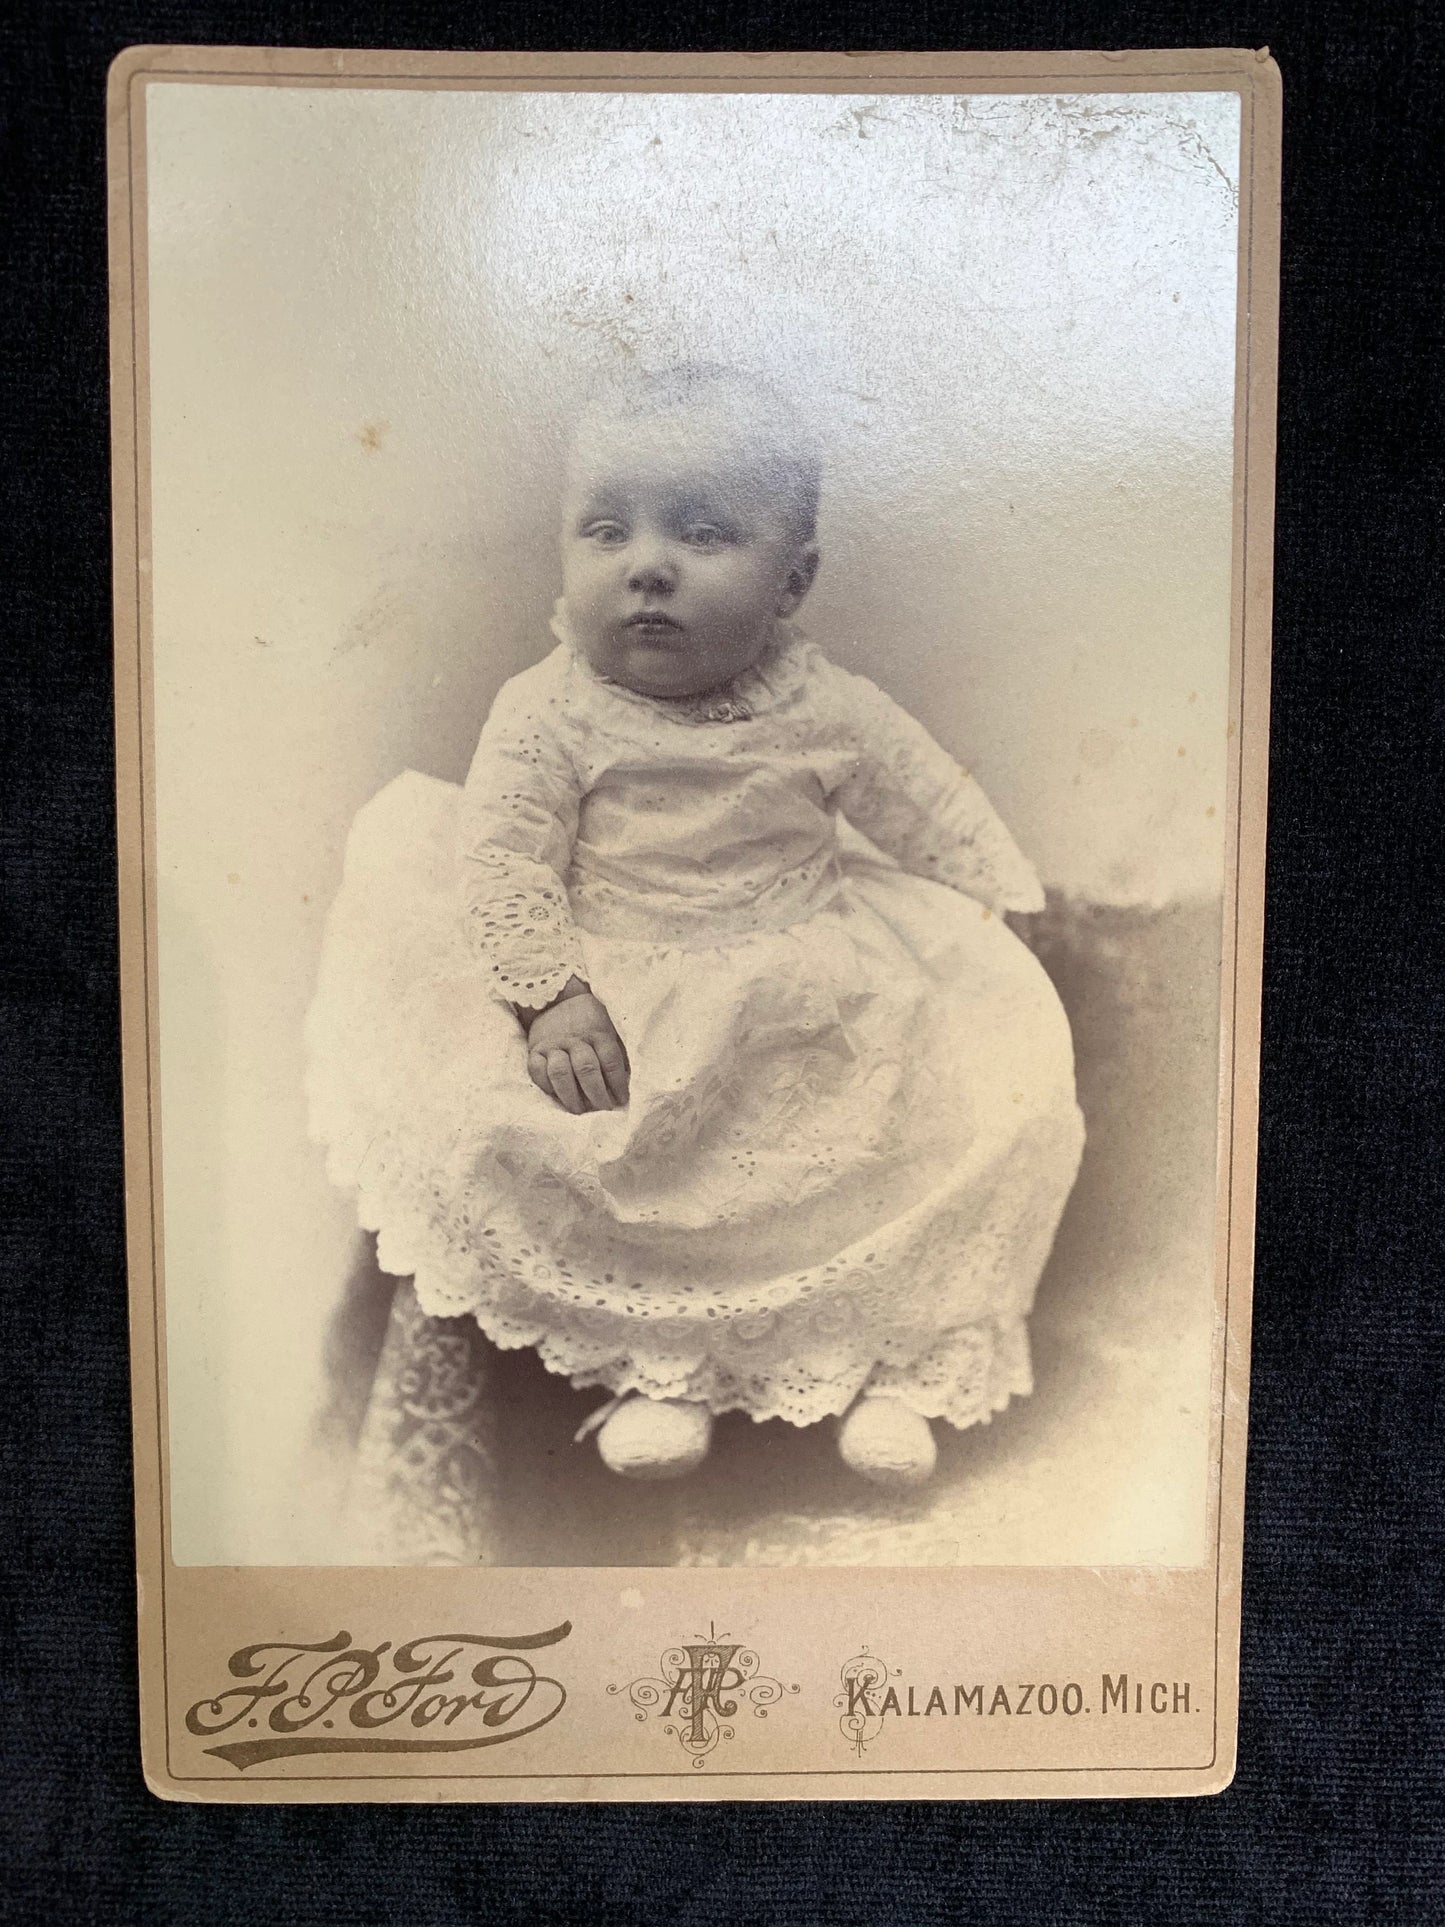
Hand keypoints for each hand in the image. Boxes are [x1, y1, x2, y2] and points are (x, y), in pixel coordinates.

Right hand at [523, 980, 629, 1112]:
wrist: (557, 999)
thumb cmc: (590, 1021)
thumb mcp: (609, 1027)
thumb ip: (618, 1050)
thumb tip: (630, 1080)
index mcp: (598, 1032)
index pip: (610, 1061)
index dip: (617, 1083)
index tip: (621, 1100)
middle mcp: (575, 1039)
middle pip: (586, 1069)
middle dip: (596, 1094)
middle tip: (602, 1110)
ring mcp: (553, 1044)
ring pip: (560, 1072)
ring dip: (571, 1096)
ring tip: (579, 1110)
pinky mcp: (535, 1049)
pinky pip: (537, 1071)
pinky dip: (547, 1086)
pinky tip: (556, 1096)